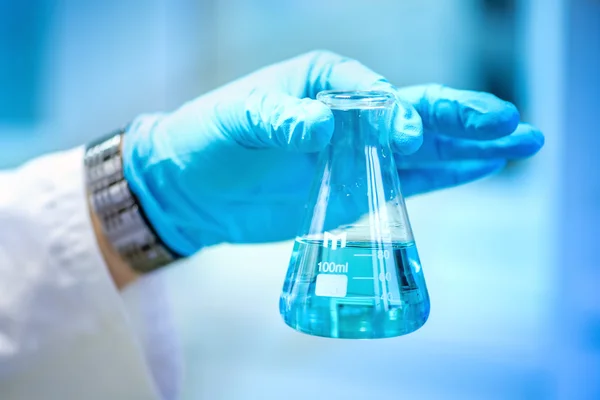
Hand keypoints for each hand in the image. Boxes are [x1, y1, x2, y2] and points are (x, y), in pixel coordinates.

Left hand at [123, 50, 543, 255]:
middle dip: (465, 118)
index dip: (396, 112)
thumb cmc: (211, 138)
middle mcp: (353, 114)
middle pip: (419, 111)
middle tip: (511, 123)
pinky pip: (414, 180)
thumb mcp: (238, 120)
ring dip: (473, 146)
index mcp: (327, 83)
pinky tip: (484, 167)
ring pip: (429, 147)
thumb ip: (279, 119)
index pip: (374, 92)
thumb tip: (321, 125)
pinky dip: (451, 174)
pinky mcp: (363, 188)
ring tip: (521, 141)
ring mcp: (363, 153)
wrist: (196, 188)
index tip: (406, 135)